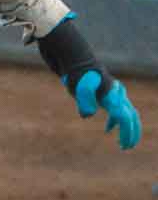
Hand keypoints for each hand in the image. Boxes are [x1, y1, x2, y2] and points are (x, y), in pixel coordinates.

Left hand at [37, 15, 142, 150]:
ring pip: (124, 112)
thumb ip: (85, 101)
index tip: (124, 145)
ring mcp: (108, 91)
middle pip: (130, 116)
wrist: (69, 52)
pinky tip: (107, 128)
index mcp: (112, 94)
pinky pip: (114, 108)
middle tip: (127, 147)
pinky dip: (114, 119)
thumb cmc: (75, 69)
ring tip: (121, 142)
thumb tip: (88, 115)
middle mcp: (114, 92)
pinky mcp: (100, 90)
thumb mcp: (79, 86)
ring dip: (124, 127)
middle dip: (130, 132)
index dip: (127, 132)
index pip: (125, 116)